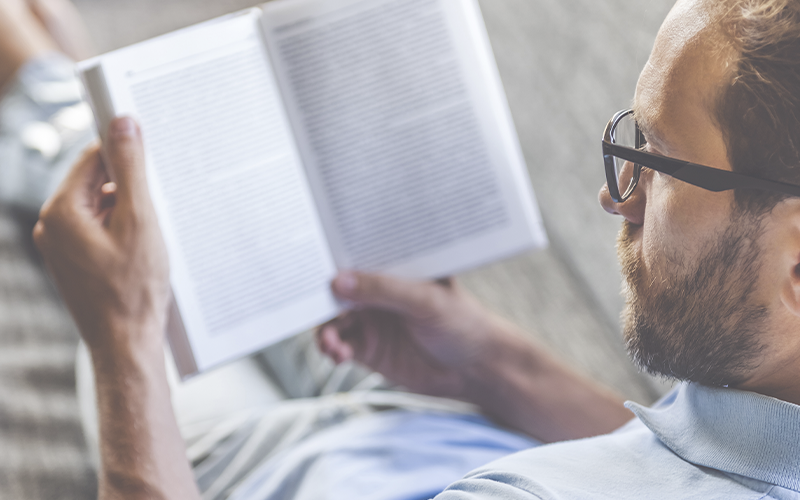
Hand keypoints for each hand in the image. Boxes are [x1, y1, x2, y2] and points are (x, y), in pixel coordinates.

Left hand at [33, 117, 169, 353]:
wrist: (127, 343)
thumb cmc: (134, 289)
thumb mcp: (140, 220)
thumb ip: (130, 169)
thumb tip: (123, 123)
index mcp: (60, 212)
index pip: (91, 158)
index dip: (122, 150)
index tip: (149, 145)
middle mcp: (52, 227)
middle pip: (93, 182)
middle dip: (127, 185)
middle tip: (158, 199)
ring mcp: (61, 247)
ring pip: (98, 206)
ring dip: (126, 209)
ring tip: (152, 232)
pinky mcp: (74, 262)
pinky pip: (98, 229)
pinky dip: (121, 229)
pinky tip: (143, 247)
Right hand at [317, 272, 506, 398]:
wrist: (477, 369)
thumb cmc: (463, 323)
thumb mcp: (426, 300)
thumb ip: (383, 289)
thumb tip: (339, 280)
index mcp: (393, 268)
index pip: (357, 256)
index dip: (333, 258)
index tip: (311, 262)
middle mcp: (378, 292)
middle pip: (338, 289)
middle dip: (319, 296)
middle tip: (306, 304)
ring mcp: (371, 320)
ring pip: (333, 320)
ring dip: (325, 329)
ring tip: (330, 342)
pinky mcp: (369, 349)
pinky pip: (340, 346)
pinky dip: (332, 348)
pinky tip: (337, 354)